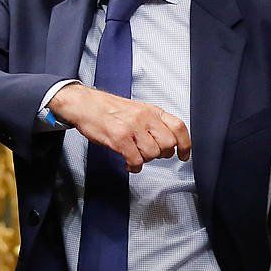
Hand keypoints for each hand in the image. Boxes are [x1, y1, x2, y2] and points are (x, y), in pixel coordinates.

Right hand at [48, 83, 190, 171]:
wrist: (84, 104)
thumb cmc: (108, 108)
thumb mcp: (137, 110)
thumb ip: (153, 123)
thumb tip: (167, 143)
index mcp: (151, 110)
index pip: (178, 127)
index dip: (185, 144)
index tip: (184, 155)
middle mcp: (144, 117)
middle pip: (168, 144)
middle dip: (162, 155)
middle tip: (152, 154)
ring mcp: (132, 127)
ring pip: (152, 154)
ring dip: (145, 160)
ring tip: (136, 156)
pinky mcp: (119, 138)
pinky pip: (135, 160)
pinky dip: (134, 166)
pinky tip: (129, 163)